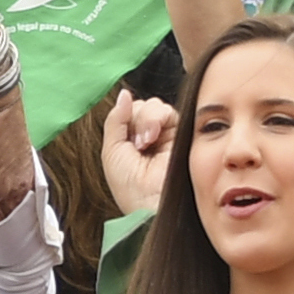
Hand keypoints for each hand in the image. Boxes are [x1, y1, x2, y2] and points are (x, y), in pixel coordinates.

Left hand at [97, 93, 177, 220]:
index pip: (128, 111)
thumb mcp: (111, 151)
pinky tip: (153, 138)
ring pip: (154, 106)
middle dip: (134, 119)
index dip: (124, 118)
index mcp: (132, 141)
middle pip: (141, 106)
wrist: (152, 200)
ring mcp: (167, 134)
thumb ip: (115, 119)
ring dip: (145, 120)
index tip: (124, 140)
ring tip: (144, 143)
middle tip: (135, 143)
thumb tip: (124, 93)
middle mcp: (150, 136)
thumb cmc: (130, 185)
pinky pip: (168, 110)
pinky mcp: (182, 133)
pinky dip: (156, 118)